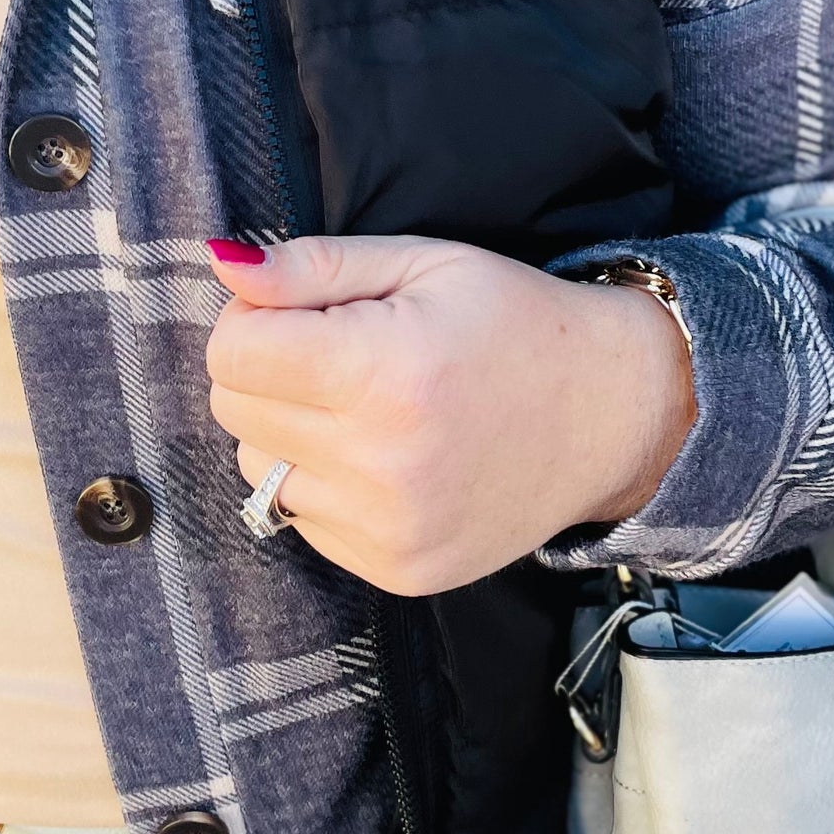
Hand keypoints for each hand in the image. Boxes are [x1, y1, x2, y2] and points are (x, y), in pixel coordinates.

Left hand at [205, 234, 696, 594]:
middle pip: (233, 409)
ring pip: (258, 467)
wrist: (611, 414)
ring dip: (291, 431)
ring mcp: (388, 527)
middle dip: (270, 371)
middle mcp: (382, 460)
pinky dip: (325, 482)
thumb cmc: (514, 322)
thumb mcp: (422, 264)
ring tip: (370, 406)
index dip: (255, 319)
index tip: (304, 311)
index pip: (231, 351)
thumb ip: (312, 267)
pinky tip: (388, 454)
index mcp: (384, 371)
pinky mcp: (396, 569)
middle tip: (343, 353)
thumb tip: (221, 267)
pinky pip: (300, 517)